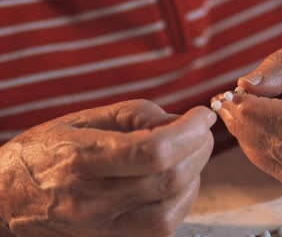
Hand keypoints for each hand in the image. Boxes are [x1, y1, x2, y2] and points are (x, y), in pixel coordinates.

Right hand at [0, 100, 215, 236]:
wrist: (7, 199)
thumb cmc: (46, 151)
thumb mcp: (85, 118)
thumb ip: (138, 116)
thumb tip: (182, 122)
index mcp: (81, 158)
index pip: (151, 152)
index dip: (188, 132)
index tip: (202, 116)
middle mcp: (91, 200)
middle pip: (168, 181)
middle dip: (198, 151)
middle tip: (201, 132)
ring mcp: (101, 228)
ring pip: (170, 212)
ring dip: (194, 179)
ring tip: (189, 156)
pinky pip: (161, 229)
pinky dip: (180, 202)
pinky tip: (177, 181)